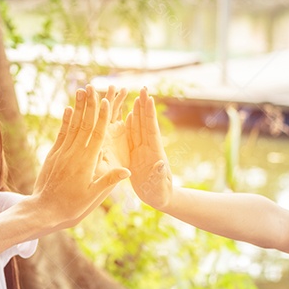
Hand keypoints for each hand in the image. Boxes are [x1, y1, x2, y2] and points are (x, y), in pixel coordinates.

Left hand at [29, 85, 129, 231]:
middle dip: (90, 104)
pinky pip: (61, 134)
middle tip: (93, 86)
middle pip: (84, 124)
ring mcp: (62, 153)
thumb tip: (128, 170)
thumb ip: (109, 181)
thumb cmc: (71, 207)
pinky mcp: (53, 155)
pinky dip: (66, 120)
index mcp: (87, 162)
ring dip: (78, 107)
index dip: (102, 117)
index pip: (97, 135)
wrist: (43, 211)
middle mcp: (74, 153)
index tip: (107, 101)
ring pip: (73, 125)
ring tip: (82, 90)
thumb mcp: (93, 197)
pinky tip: (68, 109)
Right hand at [124, 87, 172, 209]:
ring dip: (136, 112)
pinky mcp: (135, 155)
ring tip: (134, 97)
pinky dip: (130, 126)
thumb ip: (159, 175)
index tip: (148, 97)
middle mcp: (148, 148)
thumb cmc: (160, 194)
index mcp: (154, 152)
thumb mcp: (160, 185)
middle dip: (143, 106)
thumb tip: (160, 163)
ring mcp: (141, 151)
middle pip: (144, 123)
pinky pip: (131, 138)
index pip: (150, 129)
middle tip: (142, 88)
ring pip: (137, 128)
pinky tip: (127, 116)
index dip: (148, 114)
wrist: (159, 199)